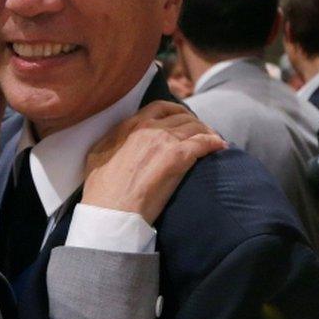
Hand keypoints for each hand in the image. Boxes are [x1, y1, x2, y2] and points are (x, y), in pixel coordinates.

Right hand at [82, 101, 226, 221]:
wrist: (111, 210)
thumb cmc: (101, 190)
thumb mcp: (98, 155)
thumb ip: (112, 140)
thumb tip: (119, 139)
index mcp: (129, 126)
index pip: (159, 107)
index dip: (175, 111)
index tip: (182, 120)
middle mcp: (148, 127)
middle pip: (181, 116)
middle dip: (194, 122)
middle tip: (202, 133)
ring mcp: (164, 141)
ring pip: (195, 127)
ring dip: (207, 132)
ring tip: (213, 141)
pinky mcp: (179, 157)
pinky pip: (204, 142)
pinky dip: (214, 142)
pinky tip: (220, 146)